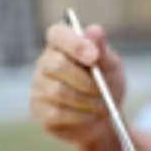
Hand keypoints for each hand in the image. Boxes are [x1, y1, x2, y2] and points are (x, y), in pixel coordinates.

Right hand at [30, 23, 124, 146]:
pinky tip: (90, 115)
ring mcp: (39, 87)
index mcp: (62, 45)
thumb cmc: (107, 86)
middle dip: (86, 81)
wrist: (106, 119)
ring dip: (87, 101)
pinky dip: (80, 116)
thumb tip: (95, 31)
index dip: (74, 44)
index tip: (94, 57)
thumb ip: (103, 51)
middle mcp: (45, 63)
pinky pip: (57, 113)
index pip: (57, 34)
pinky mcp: (39, 110)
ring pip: (58, 92)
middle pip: (56, 65)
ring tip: (101, 106)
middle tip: (103, 91)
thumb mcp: (112, 67)